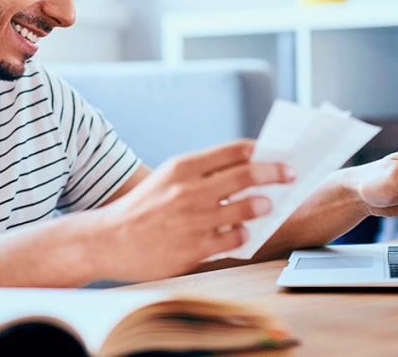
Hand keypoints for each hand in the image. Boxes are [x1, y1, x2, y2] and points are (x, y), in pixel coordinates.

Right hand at [94, 139, 292, 280]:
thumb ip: (201, 173)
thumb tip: (244, 168)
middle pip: (247, 175)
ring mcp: (193, 220)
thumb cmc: (142, 208)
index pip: (233, 150)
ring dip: (262, 205)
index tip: (275, 155)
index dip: (261, 151)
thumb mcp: (166, 179)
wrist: (108, 240)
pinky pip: (235, 238)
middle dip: (275, 173)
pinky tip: (241, 232)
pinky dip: (243, 233)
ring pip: (246, 207)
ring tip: (266, 205)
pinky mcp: (195, 248)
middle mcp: (189, 190)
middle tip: (289, 175)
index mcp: (182, 167)